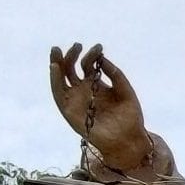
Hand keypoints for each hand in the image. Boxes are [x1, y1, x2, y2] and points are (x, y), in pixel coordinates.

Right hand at [48, 44, 152, 170]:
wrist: (128, 140)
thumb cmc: (130, 117)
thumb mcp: (126, 92)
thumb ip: (115, 75)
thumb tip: (102, 58)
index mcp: (96, 84)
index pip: (88, 65)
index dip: (92, 55)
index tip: (99, 47)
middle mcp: (83, 90)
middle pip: (71, 68)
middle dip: (71, 55)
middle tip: (76, 45)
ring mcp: (75, 99)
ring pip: (61, 78)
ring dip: (57, 64)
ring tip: (57, 51)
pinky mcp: (68, 110)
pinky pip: (58, 93)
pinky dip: (55, 80)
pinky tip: (55, 68)